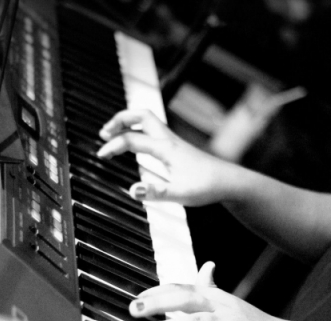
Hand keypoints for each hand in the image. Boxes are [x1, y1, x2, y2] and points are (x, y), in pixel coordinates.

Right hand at [97, 109, 232, 205]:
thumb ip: (155, 193)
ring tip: (113, 134)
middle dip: (119, 120)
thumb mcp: (180, 195)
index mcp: (166, 149)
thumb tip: (132, 190)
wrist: (230, 182)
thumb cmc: (208, 187)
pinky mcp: (177, 148)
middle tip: (104, 133)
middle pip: (140, 116)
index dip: (112, 146)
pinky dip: (139, 132)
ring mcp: (173, 142)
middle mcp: (168, 141)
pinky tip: (136, 144)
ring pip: (147, 121)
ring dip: (128, 123)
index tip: (100, 156)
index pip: (132, 140)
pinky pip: (153, 131)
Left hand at [128, 261, 311, 320]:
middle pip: (185, 299)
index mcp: (215, 297)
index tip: (138, 297)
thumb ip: (212, 287)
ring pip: (198, 320)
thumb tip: (206, 266)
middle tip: (135, 308)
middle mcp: (221, 305)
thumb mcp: (229, 303)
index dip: (158, 291)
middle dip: (157, 302)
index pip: (182, 288)